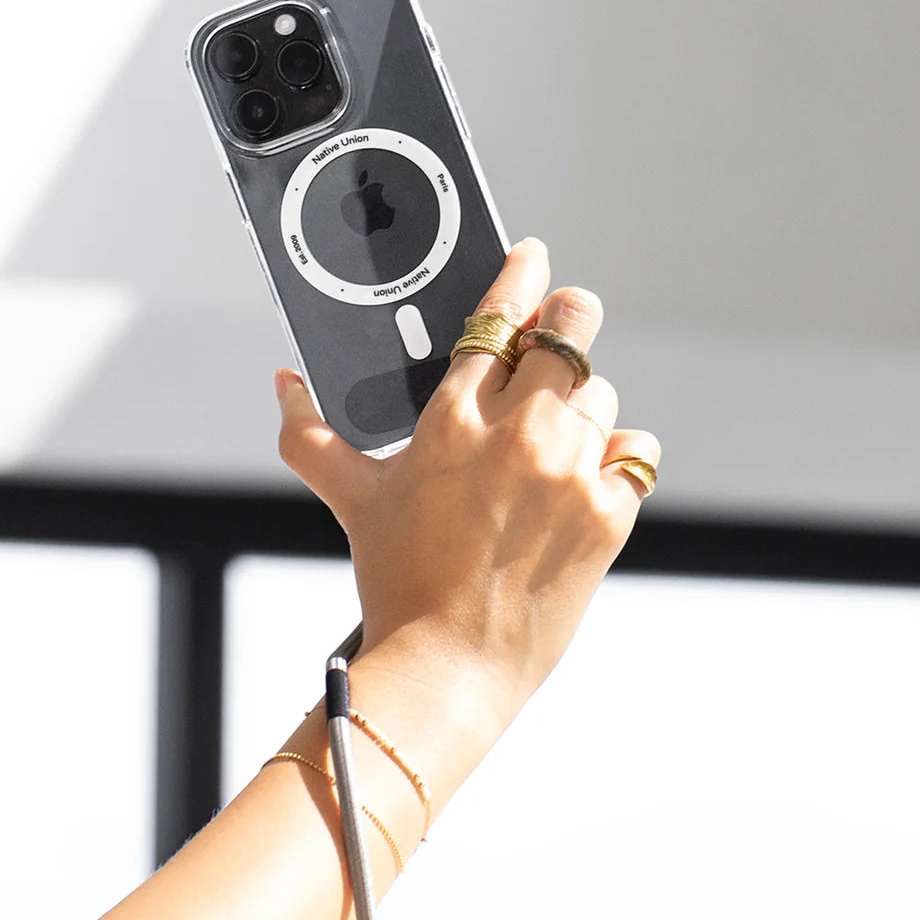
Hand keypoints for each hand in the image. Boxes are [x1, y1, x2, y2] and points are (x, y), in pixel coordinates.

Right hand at [274, 237, 659, 730]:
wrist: (451, 665)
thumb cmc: (396, 578)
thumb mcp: (351, 499)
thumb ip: (310, 434)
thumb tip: (284, 381)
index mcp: (453, 419)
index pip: (497, 316)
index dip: (520, 274)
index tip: (532, 254)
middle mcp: (517, 434)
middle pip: (572, 330)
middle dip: (569, 318)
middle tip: (562, 325)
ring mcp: (568, 472)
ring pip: (601, 392)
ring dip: (582, 403)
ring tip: (552, 437)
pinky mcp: (608, 513)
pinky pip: (635, 451)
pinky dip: (616, 455)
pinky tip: (586, 474)